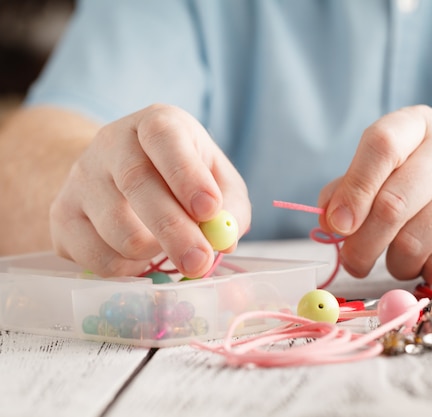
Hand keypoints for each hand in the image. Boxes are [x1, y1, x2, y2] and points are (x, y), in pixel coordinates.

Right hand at [50, 104, 249, 277]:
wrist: (120, 179)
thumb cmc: (182, 178)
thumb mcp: (217, 179)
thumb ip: (231, 205)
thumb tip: (224, 239)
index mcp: (155, 123)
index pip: (163, 135)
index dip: (186, 174)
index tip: (210, 209)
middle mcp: (111, 142)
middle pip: (136, 184)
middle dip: (174, 230)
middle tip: (200, 261)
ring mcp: (80, 178)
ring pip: (118, 229)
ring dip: (153, 252)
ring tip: (169, 248)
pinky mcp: (62, 216)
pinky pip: (96, 257)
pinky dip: (128, 269)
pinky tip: (141, 256)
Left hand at [318, 105, 431, 286]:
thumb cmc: (426, 191)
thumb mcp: (386, 176)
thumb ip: (350, 191)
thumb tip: (328, 218)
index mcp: (418, 124)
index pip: (381, 145)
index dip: (353, 190)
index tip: (337, 225)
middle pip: (392, 204)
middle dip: (362, 245)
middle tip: (355, 261)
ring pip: (415, 242)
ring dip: (396, 263)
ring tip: (401, 257)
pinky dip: (425, 274)